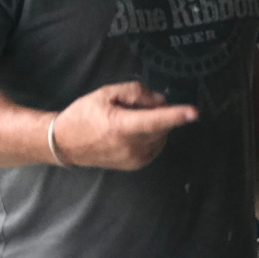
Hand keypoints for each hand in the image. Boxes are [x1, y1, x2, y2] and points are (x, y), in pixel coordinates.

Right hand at [52, 81, 197, 169]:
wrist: (64, 143)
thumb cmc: (84, 115)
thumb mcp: (106, 93)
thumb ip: (135, 92)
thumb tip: (160, 100)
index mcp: (121, 126)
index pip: (154, 120)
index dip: (176, 115)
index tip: (194, 112)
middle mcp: (131, 146)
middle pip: (162, 125)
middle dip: (158, 112)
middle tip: (138, 106)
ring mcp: (134, 159)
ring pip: (161, 135)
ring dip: (155, 124)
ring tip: (130, 120)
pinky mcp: (136, 165)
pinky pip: (156, 145)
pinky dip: (152, 135)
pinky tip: (134, 131)